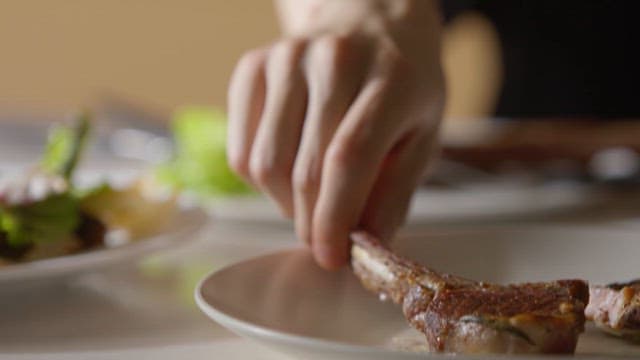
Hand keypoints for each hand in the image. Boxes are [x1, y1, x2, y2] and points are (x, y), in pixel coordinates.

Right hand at [227, 0, 444, 268]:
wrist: (371, 22)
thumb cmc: (402, 83)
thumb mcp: (423, 135)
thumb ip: (395, 194)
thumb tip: (364, 249)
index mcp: (390, 78)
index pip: (348, 158)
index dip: (335, 218)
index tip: (332, 257)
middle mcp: (333, 59)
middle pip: (303, 168)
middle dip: (311, 222)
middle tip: (323, 238)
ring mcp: (286, 58)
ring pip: (265, 163)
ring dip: (284, 204)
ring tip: (311, 200)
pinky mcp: (252, 66)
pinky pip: (240, 148)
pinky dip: (259, 179)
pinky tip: (289, 171)